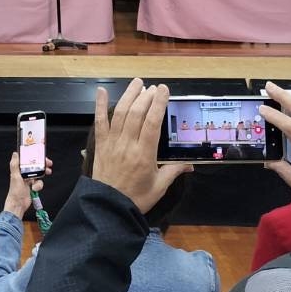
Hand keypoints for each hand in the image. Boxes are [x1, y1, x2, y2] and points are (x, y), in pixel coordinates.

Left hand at [3, 153, 50, 216]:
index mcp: (19, 169)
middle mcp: (24, 173)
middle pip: (35, 165)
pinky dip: (39, 185)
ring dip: (43, 173)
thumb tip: (15, 154)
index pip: (27, 159)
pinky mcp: (32, 185)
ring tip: (48, 172)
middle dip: (42, 164)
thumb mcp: (15, 177)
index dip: (34, 156)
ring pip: (39, 173)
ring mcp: (29, 179)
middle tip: (48, 163)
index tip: (41, 154)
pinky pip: (39, 182)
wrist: (18, 204)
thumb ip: (14, 165)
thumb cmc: (15, 191)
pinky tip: (35, 188)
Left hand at [91, 78, 188, 212]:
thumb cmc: (136, 198)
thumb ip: (174, 171)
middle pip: (136, 114)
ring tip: (137, 83)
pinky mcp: (101, 144)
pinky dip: (99, 105)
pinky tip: (102, 91)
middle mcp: (128, 145)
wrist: (108, 207)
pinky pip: (100, 122)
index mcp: (144, 155)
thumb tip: (190, 165)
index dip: (158, 104)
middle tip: (153, 88)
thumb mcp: (159, 187)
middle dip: (146, 97)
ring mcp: (112, 143)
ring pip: (120, 113)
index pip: (152, 123)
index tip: (163, 90)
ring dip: (129, 95)